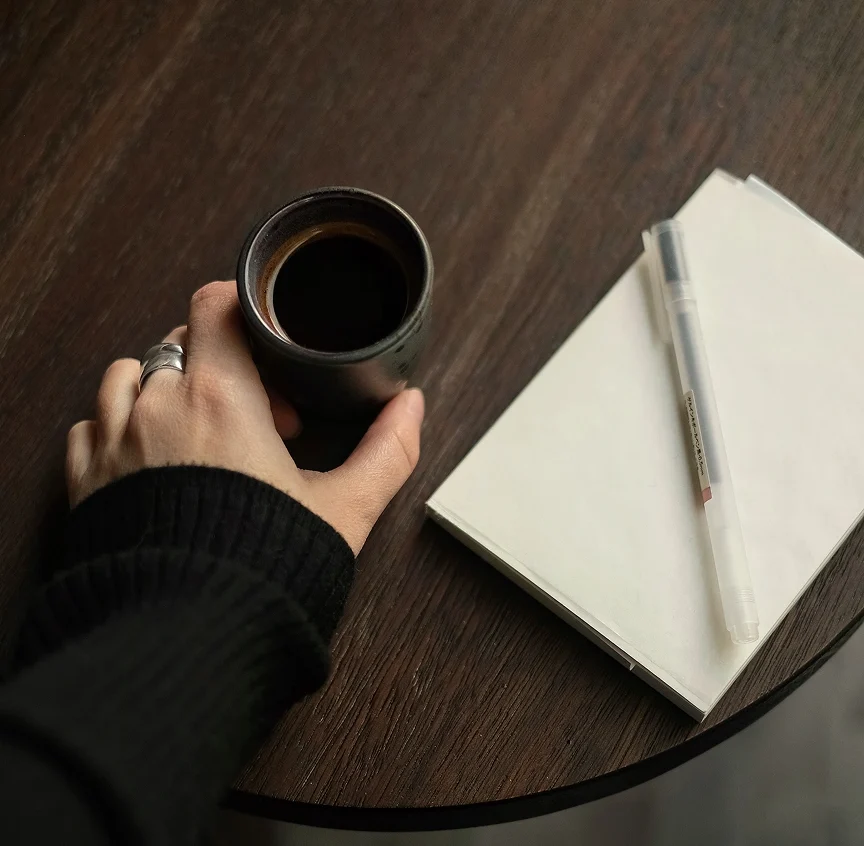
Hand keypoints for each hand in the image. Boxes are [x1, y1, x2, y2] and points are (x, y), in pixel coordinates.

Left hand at [66, 281, 423, 553]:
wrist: (190, 634)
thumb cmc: (266, 568)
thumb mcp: (345, 509)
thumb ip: (386, 452)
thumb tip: (411, 408)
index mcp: (221, 399)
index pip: (215, 307)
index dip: (242, 309)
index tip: (265, 336)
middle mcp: (158, 407)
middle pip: (178, 342)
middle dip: (219, 365)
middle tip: (255, 414)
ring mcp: (114, 443)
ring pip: (127, 376)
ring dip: (162, 388)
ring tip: (198, 428)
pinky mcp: (85, 482)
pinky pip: (89, 427)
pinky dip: (117, 428)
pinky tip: (149, 457)